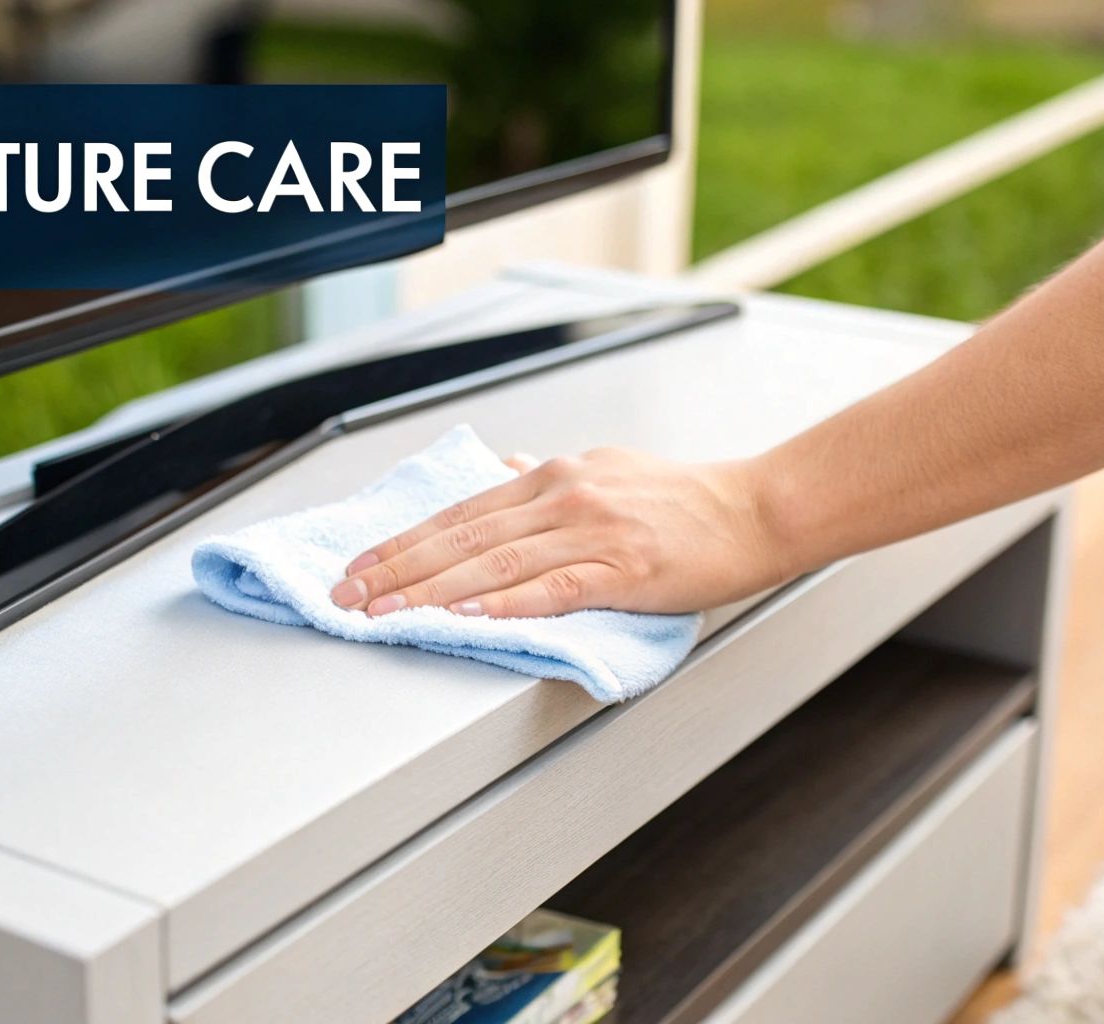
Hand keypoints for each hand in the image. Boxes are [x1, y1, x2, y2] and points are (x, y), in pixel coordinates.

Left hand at [330, 448, 792, 617]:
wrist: (757, 510)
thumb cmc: (687, 501)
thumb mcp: (609, 470)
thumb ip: (553, 478)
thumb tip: (506, 467)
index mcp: (555, 477)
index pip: (460, 512)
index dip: (403, 542)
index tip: (359, 566)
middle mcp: (564, 496)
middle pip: (462, 536)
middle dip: (396, 568)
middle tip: (347, 596)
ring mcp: (593, 532)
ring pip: (492, 562)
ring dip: (428, 589)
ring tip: (385, 612)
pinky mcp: (624, 569)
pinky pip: (550, 588)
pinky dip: (501, 601)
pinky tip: (464, 613)